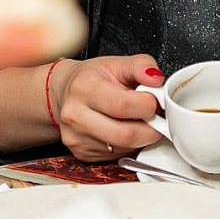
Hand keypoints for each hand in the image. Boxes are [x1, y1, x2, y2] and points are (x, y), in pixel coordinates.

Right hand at [45, 54, 163, 160]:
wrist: (63, 92)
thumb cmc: (91, 78)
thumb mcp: (116, 62)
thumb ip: (141, 65)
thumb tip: (157, 80)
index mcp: (84, 88)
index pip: (123, 105)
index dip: (148, 105)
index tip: (154, 100)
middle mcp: (75, 116)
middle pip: (126, 135)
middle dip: (151, 129)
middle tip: (155, 117)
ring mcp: (76, 138)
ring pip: (124, 148)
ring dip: (141, 138)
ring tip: (138, 120)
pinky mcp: (82, 154)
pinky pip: (116, 156)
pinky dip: (128, 145)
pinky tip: (124, 129)